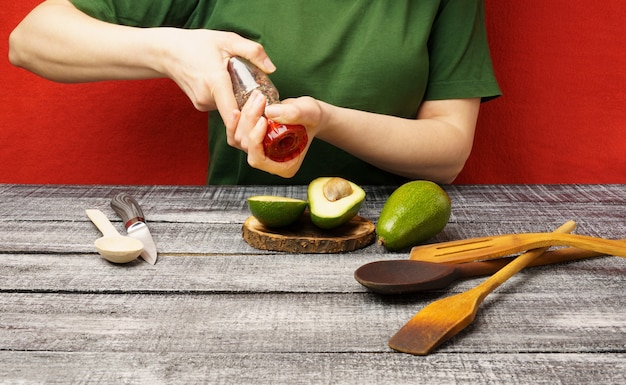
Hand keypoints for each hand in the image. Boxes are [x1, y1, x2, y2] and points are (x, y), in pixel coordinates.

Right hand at [158, 29, 274, 124]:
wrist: (167, 52)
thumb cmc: (197, 44)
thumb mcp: (227, 40)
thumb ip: (252, 51)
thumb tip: (272, 68)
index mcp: (215, 82)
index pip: (233, 115)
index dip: (249, 120)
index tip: (263, 114)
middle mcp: (207, 98)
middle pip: (236, 114)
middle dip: (251, 110)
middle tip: (264, 99)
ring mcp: (202, 104)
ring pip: (229, 111)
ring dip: (240, 104)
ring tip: (248, 89)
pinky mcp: (201, 106)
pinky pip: (222, 107)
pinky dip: (230, 101)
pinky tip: (234, 89)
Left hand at [226, 92, 322, 177]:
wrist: (308, 115)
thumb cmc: (312, 118)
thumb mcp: (309, 113)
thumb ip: (294, 113)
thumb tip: (269, 111)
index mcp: (283, 166)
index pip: (259, 159)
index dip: (255, 140)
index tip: (263, 119)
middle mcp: (268, 163)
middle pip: (247, 146)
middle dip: (250, 121)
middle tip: (260, 99)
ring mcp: (258, 153)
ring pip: (239, 139)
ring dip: (244, 117)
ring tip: (257, 97)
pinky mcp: (251, 142)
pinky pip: (235, 137)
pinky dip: (234, 123)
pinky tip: (238, 110)